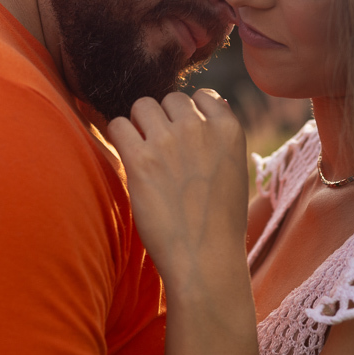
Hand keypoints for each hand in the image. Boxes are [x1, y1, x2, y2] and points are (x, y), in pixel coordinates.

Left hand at [105, 89, 249, 296]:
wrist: (205, 258)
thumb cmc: (220, 221)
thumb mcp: (235, 169)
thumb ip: (222, 136)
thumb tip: (213, 102)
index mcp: (229, 129)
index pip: (202, 96)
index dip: (190, 114)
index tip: (184, 137)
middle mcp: (199, 128)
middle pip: (170, 99)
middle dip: (164, 119)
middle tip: (162, 150)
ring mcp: (168, 141)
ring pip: (142, 106)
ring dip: (139, 124)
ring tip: (143, 152)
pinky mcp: (140, 160)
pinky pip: (117, 125)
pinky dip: (118, 136)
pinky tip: (127, 157)